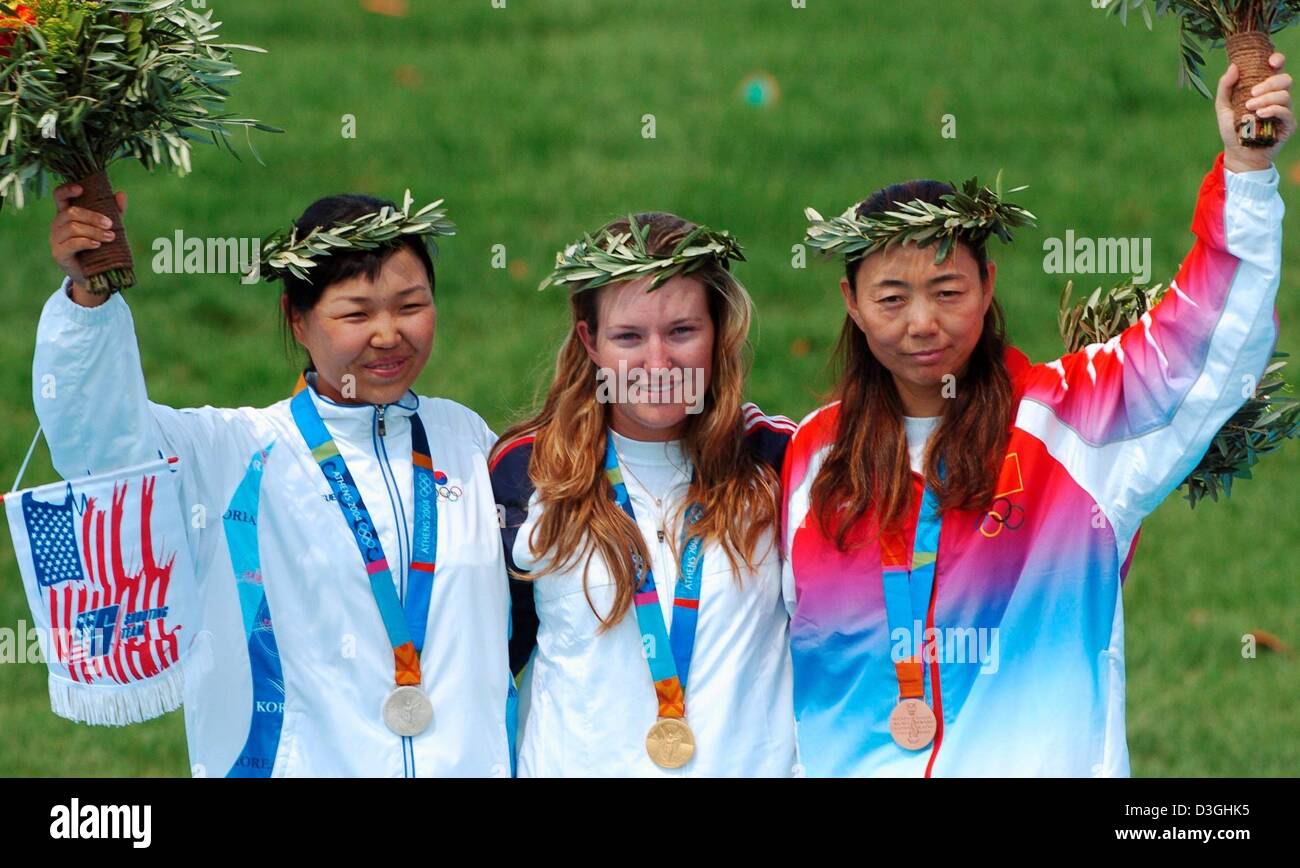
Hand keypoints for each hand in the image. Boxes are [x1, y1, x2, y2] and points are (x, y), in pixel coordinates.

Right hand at [49, 182, 127, 306]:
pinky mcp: (58, 253)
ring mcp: (55, 239)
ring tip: (110, 237)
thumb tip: (120, 194)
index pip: (59, 196)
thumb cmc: (100, 247)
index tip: (81, 189)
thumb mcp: (108, 227)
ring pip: (72, 228)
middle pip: (71, 213)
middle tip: (110, 225)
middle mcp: (57, 225)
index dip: (67, 190)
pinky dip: (86, 242)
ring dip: (94, 231)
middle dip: (92, 217)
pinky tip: (98, 245)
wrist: (95, 275)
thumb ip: (114, 211)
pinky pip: (71, 244)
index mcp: (66, 214)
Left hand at [1218, 52, 1292, 172]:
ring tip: (1250, 107)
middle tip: (1252, 93)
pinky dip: (1273, 110)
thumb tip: (1234, 66)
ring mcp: (1284, 110)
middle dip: (1269, 83)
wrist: (1238, 152)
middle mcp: (1277, 96)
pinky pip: (1285, 111)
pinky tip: (1260, 114)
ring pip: (1285, 95)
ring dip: (1266, 99)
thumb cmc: (1232, 128)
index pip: (1277, 69)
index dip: (1278, 60)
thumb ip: (1226, 86)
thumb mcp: (1223, 106)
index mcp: (1264, 88)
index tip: (1271, 61)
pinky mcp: (1287, 124)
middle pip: (1284, 79)